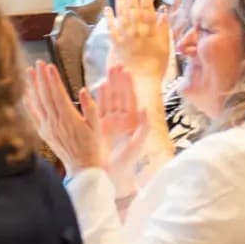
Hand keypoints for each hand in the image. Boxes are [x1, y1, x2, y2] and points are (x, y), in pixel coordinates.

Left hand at [25, 61, 104, 174]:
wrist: (83, 168)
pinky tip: (27, 94)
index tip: (49, 65)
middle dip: (41, 78)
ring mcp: (48, 127)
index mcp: (69, 118)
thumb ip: (91, 108)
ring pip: (37, 103)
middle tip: (37, 63)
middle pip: (45, 95)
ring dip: (33, 87)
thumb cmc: (94, 147)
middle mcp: (55, 122)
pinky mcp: (45, 133)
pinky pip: (34, 115)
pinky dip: (30, 103)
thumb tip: (84, 90)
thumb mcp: (98, 127)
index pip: (58, 93)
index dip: (52, 79)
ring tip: (30, 72)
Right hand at [91, 65, 149, 192]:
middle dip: (118, 81)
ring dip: (109, 86)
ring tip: (108, 72)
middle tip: (115, 66)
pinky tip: (98, 87)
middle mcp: (121, 120)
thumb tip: (146, 110)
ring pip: (109, 100)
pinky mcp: (99, 127)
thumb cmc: (127, 164)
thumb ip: (143, 128)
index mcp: (132, 122)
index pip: (130, 100)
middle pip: (120, 96)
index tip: (126, 72)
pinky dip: (98, 98)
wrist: (112, 177)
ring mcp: (109, 122)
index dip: (128, 86)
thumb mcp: (136, 145)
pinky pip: (99, 110)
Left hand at [109, 0, 171, 80]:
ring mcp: (126, 37)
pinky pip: (111, 29)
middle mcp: (137, 32)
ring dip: (120, 0)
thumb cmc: (157, 67)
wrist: (142, 81)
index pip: (147, 8)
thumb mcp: (166, 48)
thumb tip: (163, 13)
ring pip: (122, 15)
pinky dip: (109, 18)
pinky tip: (107, 8)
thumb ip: (164, 30)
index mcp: (151, 31)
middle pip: (134, 8)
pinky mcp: (116, 45)